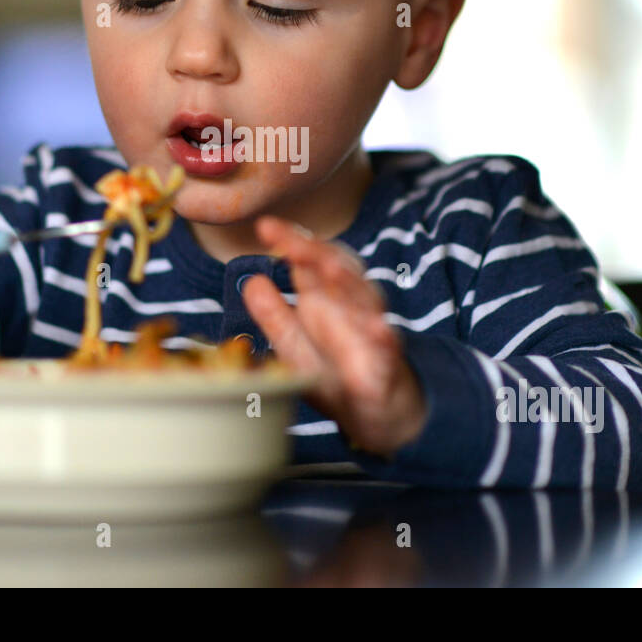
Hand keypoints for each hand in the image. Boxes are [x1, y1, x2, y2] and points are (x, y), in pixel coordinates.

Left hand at [241, 215, 427, 457]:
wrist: (374, 414)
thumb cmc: (335, 373)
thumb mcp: (295, 346)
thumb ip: (274, 316)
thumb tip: (252, 280)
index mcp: (326, 298)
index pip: (311, 260)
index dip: (291, 241)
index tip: (265, 226)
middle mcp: (351, 306)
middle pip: (338, 269)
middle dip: (316, 253)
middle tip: (291, 243)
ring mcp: (372, 332)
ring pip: (366, 299)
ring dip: (349, 283)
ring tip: (329, 268)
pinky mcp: (388, 363)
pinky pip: (389, 346)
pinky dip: (385, 336)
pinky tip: (378, 328)